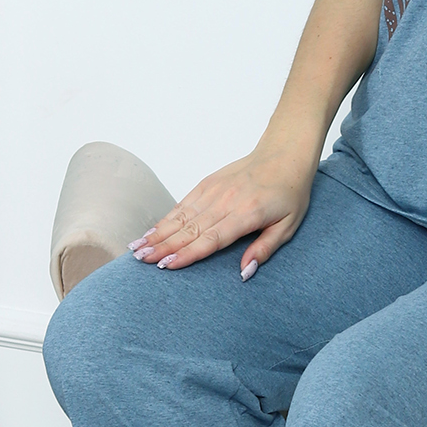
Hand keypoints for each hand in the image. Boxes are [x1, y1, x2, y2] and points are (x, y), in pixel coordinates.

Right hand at [129, 140, 317, 279]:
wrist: (284, 154)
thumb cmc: (289, 192)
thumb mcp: (289, 225)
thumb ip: (265, 249)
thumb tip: (244, 272)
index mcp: (247, 213)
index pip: (211, 238)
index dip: (188, 253)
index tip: (167, 265)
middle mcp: (226, 200)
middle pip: (190, 228)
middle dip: (163, 246)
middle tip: (141, 261)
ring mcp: (214, 190)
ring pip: (181, 215)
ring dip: (158, 233)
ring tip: (137, 249)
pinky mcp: (208, 183)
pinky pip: (183, 203)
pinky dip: (166, 218)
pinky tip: (151, 231)